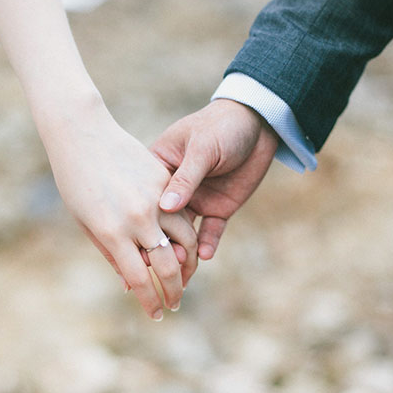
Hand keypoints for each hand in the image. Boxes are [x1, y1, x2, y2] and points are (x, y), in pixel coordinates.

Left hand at [44, 103, 197, 319]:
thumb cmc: (75, 182)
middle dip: (176, 291)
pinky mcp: (163, 180)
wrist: (82, 134)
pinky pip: (182, 212)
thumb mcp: (87, 223)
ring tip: (183, 275)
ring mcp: (154, 197)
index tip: (156, 315)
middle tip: (175, 303)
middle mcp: (137, 218)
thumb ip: (112, 252)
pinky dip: (185, 233)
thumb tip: (131, 282)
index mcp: (112, 233)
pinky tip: (180, 244)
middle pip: (169, 266)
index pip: (140, 280)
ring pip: (187, 240)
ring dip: (188, 263)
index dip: (151, 303)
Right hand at [151, 99, 278, 259]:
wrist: (258, 123)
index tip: (135, 244)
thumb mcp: (202, 148)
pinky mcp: (218, 209)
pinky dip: (207, 244)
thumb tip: (164, 208)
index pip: (144, 201)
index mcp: (159, 169)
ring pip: (183, 233)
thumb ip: (185, 178)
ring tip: (181, 268)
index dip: (139, 223)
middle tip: (156, 265)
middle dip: (159, 245)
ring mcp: (195, 201)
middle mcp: (173, 190)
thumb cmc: (221, 126)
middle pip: (161, 223)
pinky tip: (204, 256)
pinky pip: (210, 231)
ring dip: (182, 252)